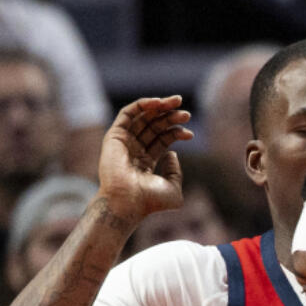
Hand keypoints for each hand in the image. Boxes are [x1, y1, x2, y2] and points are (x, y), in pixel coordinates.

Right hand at [97, 96, 193, 221]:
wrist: (128, 202)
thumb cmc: (150, 201)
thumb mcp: (173, 188)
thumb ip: (175, 171)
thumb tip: (173, 153)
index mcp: (145, 162)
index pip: (162, 139)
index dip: (176, 132)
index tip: (190, 134)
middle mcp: (134, 150)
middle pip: (154, 126)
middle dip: (171, 117)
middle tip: (187, 113)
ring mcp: (124, 142)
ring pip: (143, 117)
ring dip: (161, 107)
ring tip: (177, 102)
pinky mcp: (114, 136)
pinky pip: (128, 113)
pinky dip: (143, 105)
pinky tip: (159, 103)